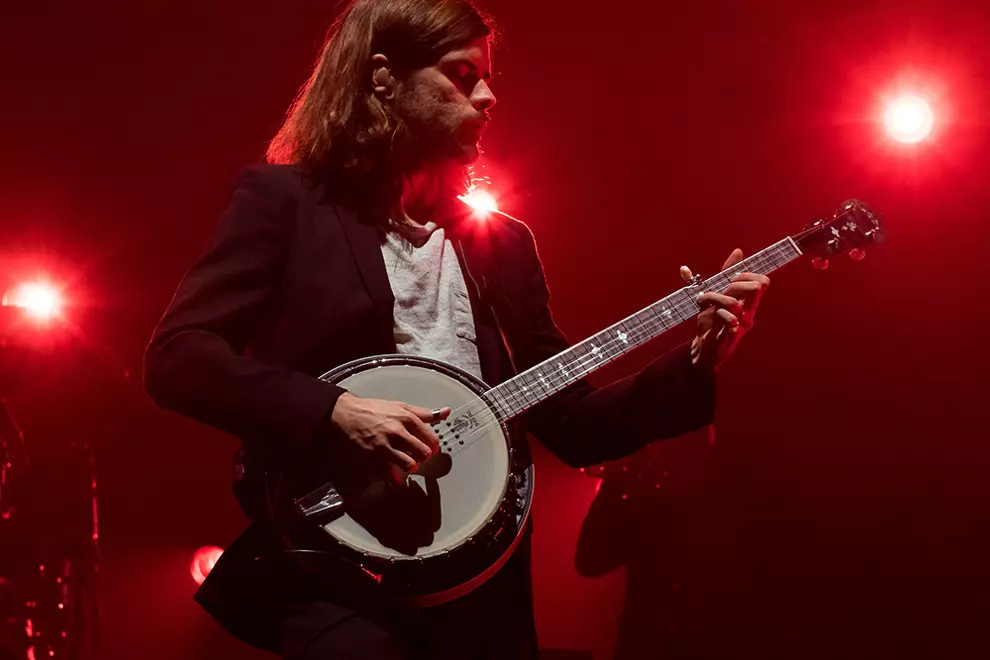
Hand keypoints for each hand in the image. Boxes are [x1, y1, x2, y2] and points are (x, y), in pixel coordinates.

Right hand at [330, 392, 450, 483]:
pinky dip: (395, 479)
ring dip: (411, 467)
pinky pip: (388, 474)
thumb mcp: (402, 407)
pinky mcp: (373, 457)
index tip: (432, 447)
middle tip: (420, 456)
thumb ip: (425, 413)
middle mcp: (397, 432)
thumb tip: (445, 412)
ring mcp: (384, 446)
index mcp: (407, 419)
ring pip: (408, 464)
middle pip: (422, 453)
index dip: (434, 445)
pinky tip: (396, 479)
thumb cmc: (374, 410)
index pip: (431, 437)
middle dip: (424, 457)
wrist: (348, 414)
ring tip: (409, 465)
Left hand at [682, 248, 769, 370]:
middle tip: (717, 290)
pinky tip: (711, 315)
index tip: (729, 278)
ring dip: (715, 298)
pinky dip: (717, 314)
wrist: (703, 348)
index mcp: (748, 301)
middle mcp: (749, 311)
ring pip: (735, 301)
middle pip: (755, 288)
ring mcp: (742, 324)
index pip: (761, 281)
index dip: (746, 274)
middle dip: (734, 284)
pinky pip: (729, 319)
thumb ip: (726, 272)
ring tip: (704, 303)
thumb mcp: (717, 292)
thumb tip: (738, 251)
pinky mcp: (732, 335)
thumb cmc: (712, 320)